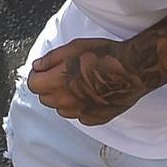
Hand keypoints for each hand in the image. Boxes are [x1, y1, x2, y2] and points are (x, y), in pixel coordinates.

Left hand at [26, 37, 147, 125]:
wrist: (132, 70)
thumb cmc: (105, 55)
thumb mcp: (74, 47)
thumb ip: (50, 59)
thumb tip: (37, 66)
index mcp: (57, 83)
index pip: (33, 84)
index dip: (38, 74)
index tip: (45, 69)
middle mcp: (65, 102)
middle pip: (45, 98)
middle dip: (49, 86)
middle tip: (63, 73)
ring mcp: (80, 112)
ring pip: (62, 108)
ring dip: (64, 98)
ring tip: (80, 83)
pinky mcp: (95, 119)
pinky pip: (80, 115)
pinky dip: (81, 106)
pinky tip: (92, 93)